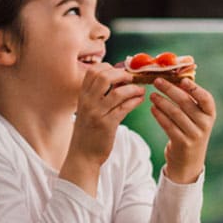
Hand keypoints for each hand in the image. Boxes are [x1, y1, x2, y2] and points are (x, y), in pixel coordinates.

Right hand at [61, 63, 145, 192]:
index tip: (120, 72)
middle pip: (104, 77)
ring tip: (140, 90)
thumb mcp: (87, 109)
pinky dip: (135, 101)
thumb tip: (119, 78)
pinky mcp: (107, 125)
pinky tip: (140, 100)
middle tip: (132, 79)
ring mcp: (96, 113)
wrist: (82, 155)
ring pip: (117, 92)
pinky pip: (124, 108)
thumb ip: (98, 95)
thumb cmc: (88, 131)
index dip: (108, 67)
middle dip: (122, 74)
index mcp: (82, 96)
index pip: (93, 71)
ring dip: (132, 88)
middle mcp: (87, 102)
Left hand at [150, 77, 215, 183]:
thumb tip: (176, 77)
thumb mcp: (196, 118)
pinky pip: (168, 126)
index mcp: (210, 114)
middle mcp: (205, 124)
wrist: (189, 161)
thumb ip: (190, 100)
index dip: (195, 88)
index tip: (182, 79)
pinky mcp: (182, 143)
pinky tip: (152, 108)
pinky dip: (159, 115)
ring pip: (175, 113)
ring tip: (152, 95)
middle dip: (170, 90)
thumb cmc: (190, 131)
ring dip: (162, 102)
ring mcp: (194, 135)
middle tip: (157, 81)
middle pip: (186, 103)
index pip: (206, 98)